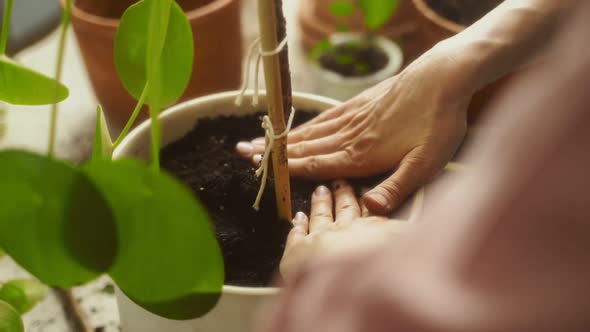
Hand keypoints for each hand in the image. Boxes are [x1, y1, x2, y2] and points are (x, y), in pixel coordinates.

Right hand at [237, 53, 470, 214]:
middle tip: (242, 153)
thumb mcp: (426, 163)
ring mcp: (352, 118)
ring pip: (310, 133)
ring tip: (258, 141)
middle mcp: (349, 137)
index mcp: (361, 156)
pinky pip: (324, 117)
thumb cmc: (438, 124)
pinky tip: (297, 128)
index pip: (315, 165)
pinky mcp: (359, 104)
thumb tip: (368, 210)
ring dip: (283, 140)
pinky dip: (305, 125)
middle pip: (304, 148)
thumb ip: (397, 188)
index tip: (259, 169)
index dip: (286, 169)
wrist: (442, 79)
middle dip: (273, 154)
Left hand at [280, 180, 410, 278]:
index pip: (372, 211)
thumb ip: (407, 233)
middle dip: (343, 195)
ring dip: (321, 203)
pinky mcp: (298, 250)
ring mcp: (320, 237)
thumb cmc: (376, 271)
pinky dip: (298, 224)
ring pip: (321, 215)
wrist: (341, 284)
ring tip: (320, 191)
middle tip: (340, 183)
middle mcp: (345, 229)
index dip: (371, 201)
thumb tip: (420, 227)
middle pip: (345, 208)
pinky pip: (297, 233)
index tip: (368, 192)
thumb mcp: (403, 245)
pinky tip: (298, 217)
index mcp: (372, 229)